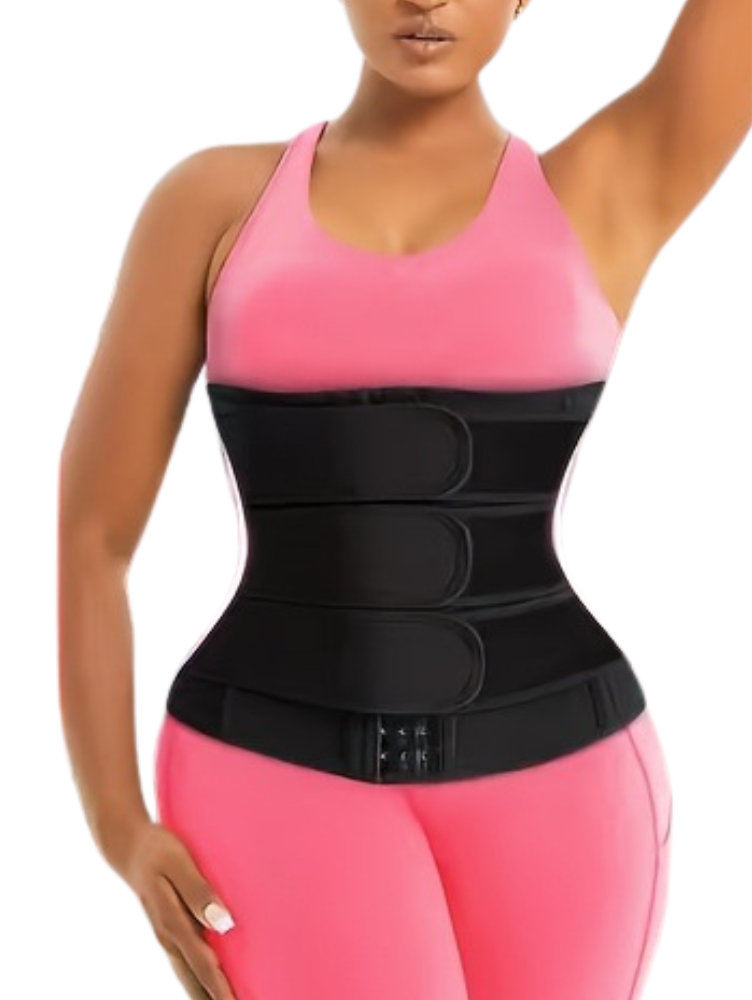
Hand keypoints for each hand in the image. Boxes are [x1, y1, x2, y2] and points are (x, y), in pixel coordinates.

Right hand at [121, 820, 239, 999]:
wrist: (128, 847)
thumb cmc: (157, 851)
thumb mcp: (179, 864)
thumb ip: (199, 892)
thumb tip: (223, 923)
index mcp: (173, 924)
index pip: (204, 966)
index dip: (220, 990)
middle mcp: (169, 938)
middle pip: (194, 981)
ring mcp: (167, 937)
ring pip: (188, 977)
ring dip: (205, 996)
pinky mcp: (169, 931)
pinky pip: (186, 965)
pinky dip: (198, 982)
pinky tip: (208, 988)